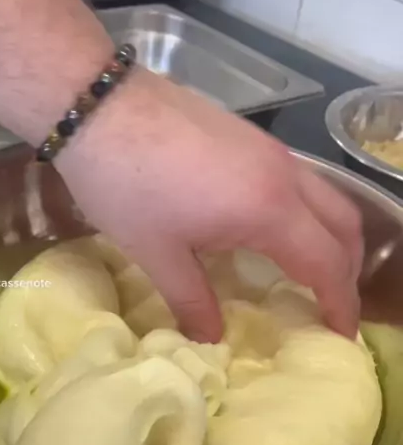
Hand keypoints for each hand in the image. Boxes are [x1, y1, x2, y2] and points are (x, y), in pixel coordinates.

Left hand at [57, 69, 361, 342]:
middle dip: (346, 268)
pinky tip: (270, 227)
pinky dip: (305, 211)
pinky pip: (299, 179)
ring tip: (306, 269)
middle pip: (343, 224)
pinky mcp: (250, 135)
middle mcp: (283, 176)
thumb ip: (192, 300)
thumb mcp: (157, 253)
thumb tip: (210, 339)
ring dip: (329, 235)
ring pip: (325, 196)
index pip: (327, 264)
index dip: (339, 303)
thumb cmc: (127, 185)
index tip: (340, 335)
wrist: (99, 104)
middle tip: (329, 303)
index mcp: (269, 210)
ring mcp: (269, 149)